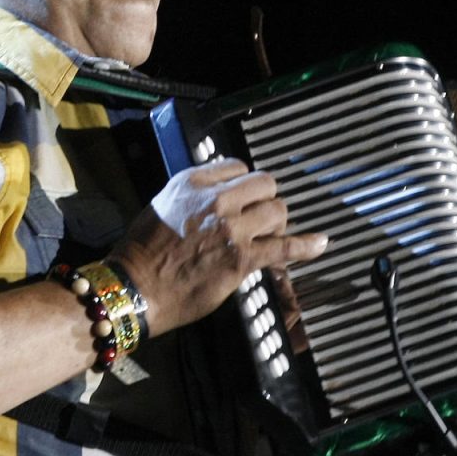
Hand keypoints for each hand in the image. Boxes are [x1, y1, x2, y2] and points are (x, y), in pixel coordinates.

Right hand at [110, 157, 327, 335]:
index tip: (245, 199)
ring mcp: (231, 229)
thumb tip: (224, 185)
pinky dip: (307, 245)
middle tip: (259, 220)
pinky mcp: (242, 258)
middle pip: (265, 184)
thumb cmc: (144, 251)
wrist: (135, 288)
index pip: (238, 167)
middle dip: (266, 200)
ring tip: (269, 237)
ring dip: (278, 223)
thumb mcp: (164, 204)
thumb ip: (196, 192)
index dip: (245, 185)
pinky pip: (285, 246)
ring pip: (277, 210)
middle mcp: (215, 200)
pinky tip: (321, 243)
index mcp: (193, 183)